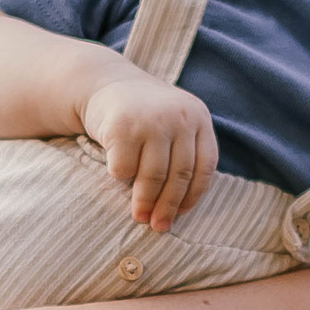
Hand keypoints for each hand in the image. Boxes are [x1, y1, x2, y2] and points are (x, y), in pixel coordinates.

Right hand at [80, 74, 217, 230]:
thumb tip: (180, 207)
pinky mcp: (122, 127)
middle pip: (180, 175)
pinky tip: (118, 176)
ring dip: (145, 203)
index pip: (205, 166)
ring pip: (153, 176)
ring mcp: (151, 121)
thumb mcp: (174, 121)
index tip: (181, 214)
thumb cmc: (142, 114)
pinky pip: (124, 169)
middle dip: (168, 206)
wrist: (104, 82)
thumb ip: (184, 151)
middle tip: (160, 227)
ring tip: (140, 217)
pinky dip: (120, 178)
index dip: (194, 195)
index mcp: (198, 116)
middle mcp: (179, 116)